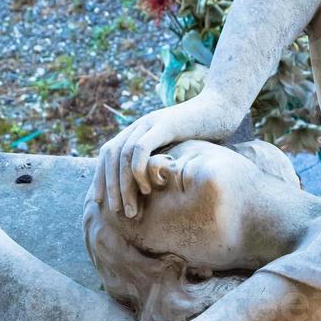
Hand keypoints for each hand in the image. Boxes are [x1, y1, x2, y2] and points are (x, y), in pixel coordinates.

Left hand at [93, 92, 239, 217]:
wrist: (221, 108)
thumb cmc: (204, 133)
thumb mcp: (177, 150)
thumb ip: (161, 161)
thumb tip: (152, 188)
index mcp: (138, 131)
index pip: (108, 153)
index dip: (101, 177)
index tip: (99, 201)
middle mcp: (139, 125)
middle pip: (110, 155)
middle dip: (109, 185)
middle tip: (115, 211)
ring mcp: (150, 123)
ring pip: (122, 155)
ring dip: (123, 185)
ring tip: (130, 208)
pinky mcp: (164, 125)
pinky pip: (141, 148)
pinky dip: (138, 169)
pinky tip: (146, 188)